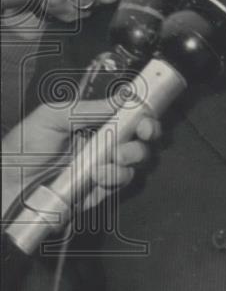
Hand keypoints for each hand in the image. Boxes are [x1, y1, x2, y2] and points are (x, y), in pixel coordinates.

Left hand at [2, 99, 159, 213]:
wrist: (8, 186)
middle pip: (142, 143)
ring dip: (123, 167)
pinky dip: (109, 185)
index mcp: (94, 123)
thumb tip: (123, 96)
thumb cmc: (23, 148)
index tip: (145, 123)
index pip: (131, 118)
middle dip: (141, 145)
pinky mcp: (97, 194)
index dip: (146, 119)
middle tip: (127, 148)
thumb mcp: (51, 117)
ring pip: (134, 168)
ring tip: (100, 170)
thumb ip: (87, 108)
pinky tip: (92, 183)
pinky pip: (116, 189)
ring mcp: (102, 170)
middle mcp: (103, 145)